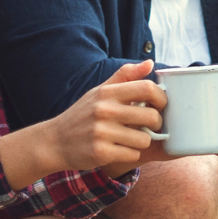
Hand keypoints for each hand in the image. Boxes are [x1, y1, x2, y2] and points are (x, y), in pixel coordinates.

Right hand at [21, 60, 167, 177]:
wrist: (55, 141)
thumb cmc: (83, 114)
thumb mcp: (100, 91)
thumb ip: (125, 76)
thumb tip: (149, 63)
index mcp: (107, 93)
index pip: (147, 88)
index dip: (162, 98)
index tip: (160, 105)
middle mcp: (104, 110)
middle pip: (152, 117)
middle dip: (156, 124)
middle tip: (147, 126)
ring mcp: (102, 132)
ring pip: (145, 140)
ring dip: (141, 142)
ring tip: (129, 138)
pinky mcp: (100, 153)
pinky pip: (133, 155)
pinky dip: (130, 154)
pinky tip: (118, 150)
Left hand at [134, 64, 217, 166]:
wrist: (120, 139)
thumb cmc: (126, 112)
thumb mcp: (129, 93)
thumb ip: (132, 75)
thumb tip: (149, 63)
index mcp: (184, 93)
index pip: (212, 80)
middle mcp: (194, 109)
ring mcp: (195, 128)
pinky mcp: (191, 145)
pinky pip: (213, 148)